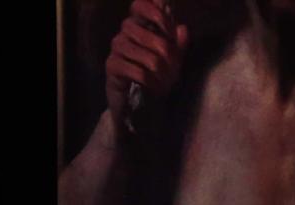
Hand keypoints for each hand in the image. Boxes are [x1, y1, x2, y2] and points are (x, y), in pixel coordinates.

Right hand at [106, 0, 188, 122]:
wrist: (136, 104)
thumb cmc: (154, 76)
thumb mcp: (171, 60)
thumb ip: (178, 44)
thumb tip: (183, 28)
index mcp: (139, 24)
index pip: (140, 4)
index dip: (156, 13)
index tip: (170, 32)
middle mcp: (125, 32)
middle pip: (147, 33)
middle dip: (167, 53)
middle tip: (175, 69)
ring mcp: (117, 48)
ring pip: (144, 54)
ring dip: (160, 71)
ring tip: (166, 84)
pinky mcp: (112, 66)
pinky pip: (137, 70)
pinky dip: (151, 81)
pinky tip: (155, 89)